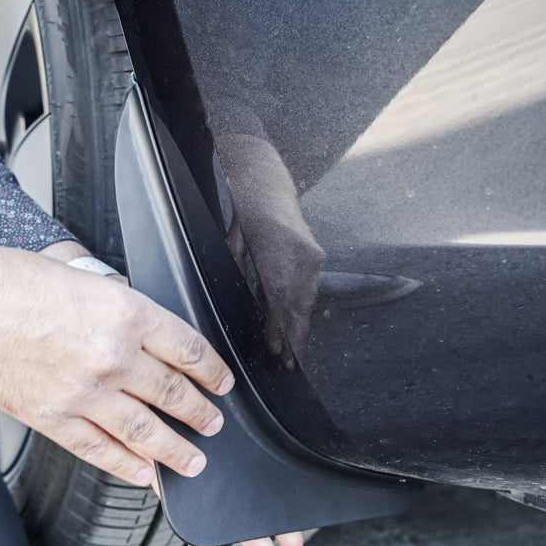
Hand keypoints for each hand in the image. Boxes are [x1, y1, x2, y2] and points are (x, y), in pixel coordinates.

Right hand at [44, 242, 304, 545]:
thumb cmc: (5, 280)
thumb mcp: (78, 277)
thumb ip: (112, 305)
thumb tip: (134, 326)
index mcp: (125, 312)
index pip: (189, 349)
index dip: (212, 371)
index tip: (220, 382)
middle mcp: (112, 355)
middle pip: (175, 393)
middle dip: (201, 413)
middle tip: (212, 424)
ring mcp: (83, 391)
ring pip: (146, 430)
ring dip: (175, 449)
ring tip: (192, 460)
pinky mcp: (51, 417)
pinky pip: (99, 449)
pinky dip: (125, 465)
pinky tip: (141, 473)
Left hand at [217, 133, 324, 369]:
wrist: (263, 181)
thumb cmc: (242, 210)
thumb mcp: (232, 244)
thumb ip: (239, 275)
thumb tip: (245, 306)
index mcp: (279, 253)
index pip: (280, 303)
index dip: (280, 331)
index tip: (278, 353)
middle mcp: (301, 255)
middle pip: (299, 307)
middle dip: (295, 338)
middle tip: (292, 365)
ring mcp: (311, 254)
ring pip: (307, 300)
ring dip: (301, 327)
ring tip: (296, 353)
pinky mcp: (314, 254)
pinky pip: (310, 289)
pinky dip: (304, 309)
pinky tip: (298, 325)